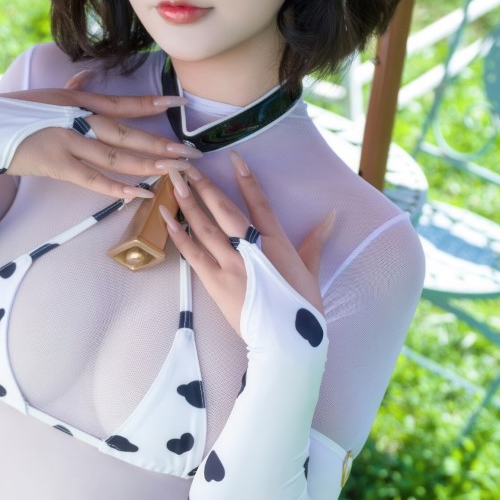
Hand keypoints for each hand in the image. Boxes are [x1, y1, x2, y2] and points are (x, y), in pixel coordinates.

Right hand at [3, 85, 201, 200]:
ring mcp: (68, 142)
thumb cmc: (12, 113)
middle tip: (191, 153)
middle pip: (127, 133)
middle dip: (161, 144)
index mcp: (77, 101)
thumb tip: (85, 78)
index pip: (121, 103)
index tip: (178, 105)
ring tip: (176, 171)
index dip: (151, 104)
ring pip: (116, 156)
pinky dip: (117, 187)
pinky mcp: (57, 165)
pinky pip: (93, 180)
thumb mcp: (46, 94)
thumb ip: (71, 88)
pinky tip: (140, 193)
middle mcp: (77, 119)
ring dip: (148, 164)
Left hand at [159, 151, 334, 336]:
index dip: (246, 179)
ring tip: (173, 181)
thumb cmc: (300, 308)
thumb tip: (332, 216)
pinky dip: (179, 234)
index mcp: (275, 242)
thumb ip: (316, 241)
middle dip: (204, 185)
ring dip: (187, 202)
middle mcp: (250, 248)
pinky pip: (193, 253)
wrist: (284, 341)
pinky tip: (167, 217)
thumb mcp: (310, 270)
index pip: (259, 202)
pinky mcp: (215, 282)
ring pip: (204, 226)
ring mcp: (230, 264)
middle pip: (223, 209)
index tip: (234, 158)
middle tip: (187, 165)